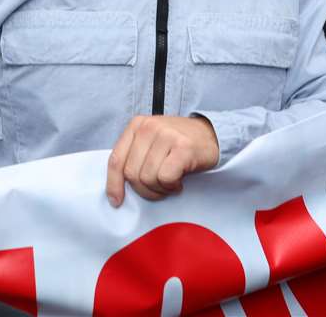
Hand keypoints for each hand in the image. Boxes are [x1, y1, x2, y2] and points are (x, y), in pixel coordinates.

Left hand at [106, 115, 220, 206]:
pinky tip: (179, 181)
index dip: (113, 184)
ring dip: (160, 189)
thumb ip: (134, 157)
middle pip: (132, 173)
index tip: (116, 201)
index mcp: (136, 125)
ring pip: (148, 178)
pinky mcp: (183, 147)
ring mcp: (166, 135)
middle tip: (159, 187)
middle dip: (145, 189)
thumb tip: (116, 189)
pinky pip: (165, 178)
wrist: (211, 136)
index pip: (116, 159)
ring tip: (171, 182)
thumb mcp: (151, 143)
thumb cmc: (178, 144)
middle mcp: (149, 127)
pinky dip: (172, 186)